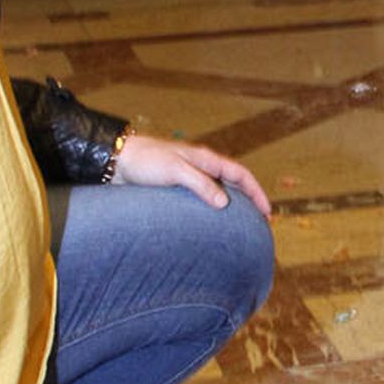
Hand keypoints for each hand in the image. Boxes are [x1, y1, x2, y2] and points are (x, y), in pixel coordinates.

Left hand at [110, 129, 271, 220]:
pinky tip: (212, 222)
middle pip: (234, 182)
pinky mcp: (177, 187)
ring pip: (219, 189)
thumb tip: (225, 202)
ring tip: (240, 225)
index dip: (256, 192)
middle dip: (249, 199)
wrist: (117, 161)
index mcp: (205, 158)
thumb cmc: (145, 162)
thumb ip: (200, 184)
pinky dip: (214, 207)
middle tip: (260, 222)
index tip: (267, 212)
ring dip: (233, 204)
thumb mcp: (174, 171)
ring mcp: (189, 176)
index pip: (240, 173)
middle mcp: (201, 166)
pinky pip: (204, 197)